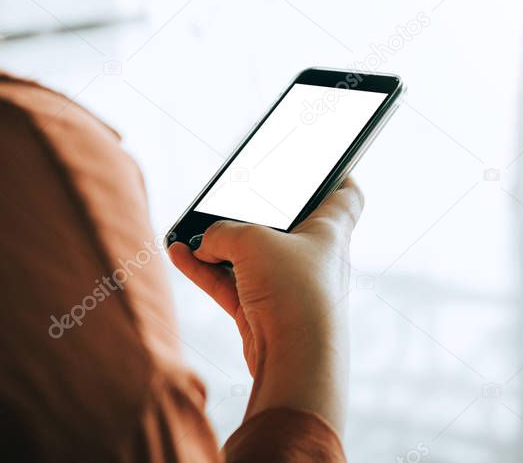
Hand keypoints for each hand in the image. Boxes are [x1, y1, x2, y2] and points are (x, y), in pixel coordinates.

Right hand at [168, 179, 363, 433]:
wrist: (294, 358)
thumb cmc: (293, 289)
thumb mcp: (252, 239)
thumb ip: (223, 231)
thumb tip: (204, 244)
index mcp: (330, 229)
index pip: (345, 195)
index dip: (335, 174)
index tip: (321, 164)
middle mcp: (313, 256)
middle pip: (284, 223)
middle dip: (252, 213)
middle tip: (229, 197)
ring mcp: (287, 285)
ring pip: (248, 255)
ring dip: (217, 244)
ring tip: (187, 233)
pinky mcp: (262, 312)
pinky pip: (229, 282)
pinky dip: (204, 269)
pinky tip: (177, 254)